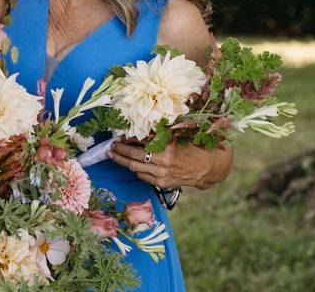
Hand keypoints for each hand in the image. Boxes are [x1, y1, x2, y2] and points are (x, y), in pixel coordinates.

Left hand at [107, 140, 223, 189]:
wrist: (204, 168)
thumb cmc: (190, 148)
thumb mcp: (176, 137)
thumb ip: (158, 135)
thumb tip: (138, 131)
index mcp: (167, 148)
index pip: (142, 142)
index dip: (128, 139)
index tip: (120, 136)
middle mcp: (163, 162)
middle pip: (134, 156)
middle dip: (120, 151)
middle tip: (110, 146)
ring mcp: (162, 174)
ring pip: (135, 168)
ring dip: (122, 161)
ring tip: (113, 155)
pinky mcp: (162, 183)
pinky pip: (143, 177)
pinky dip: (135, 170)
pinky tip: (129, 164)